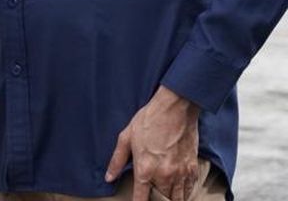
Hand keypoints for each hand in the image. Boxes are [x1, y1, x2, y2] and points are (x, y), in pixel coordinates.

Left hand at [106, 86, 200, 200]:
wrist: (175, 109)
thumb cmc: (149, 120)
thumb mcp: (126, 138)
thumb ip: (117, 160)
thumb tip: (109, 177)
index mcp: (145, 169)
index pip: (141, 198)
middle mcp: (164, 175)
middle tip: (152, 195)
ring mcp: (181, 174)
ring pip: (177, 199)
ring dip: (170, 199)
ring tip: (163, 196)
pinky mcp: (193, 169)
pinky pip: (189, 190)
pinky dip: (184, 194)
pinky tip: (177, 191)